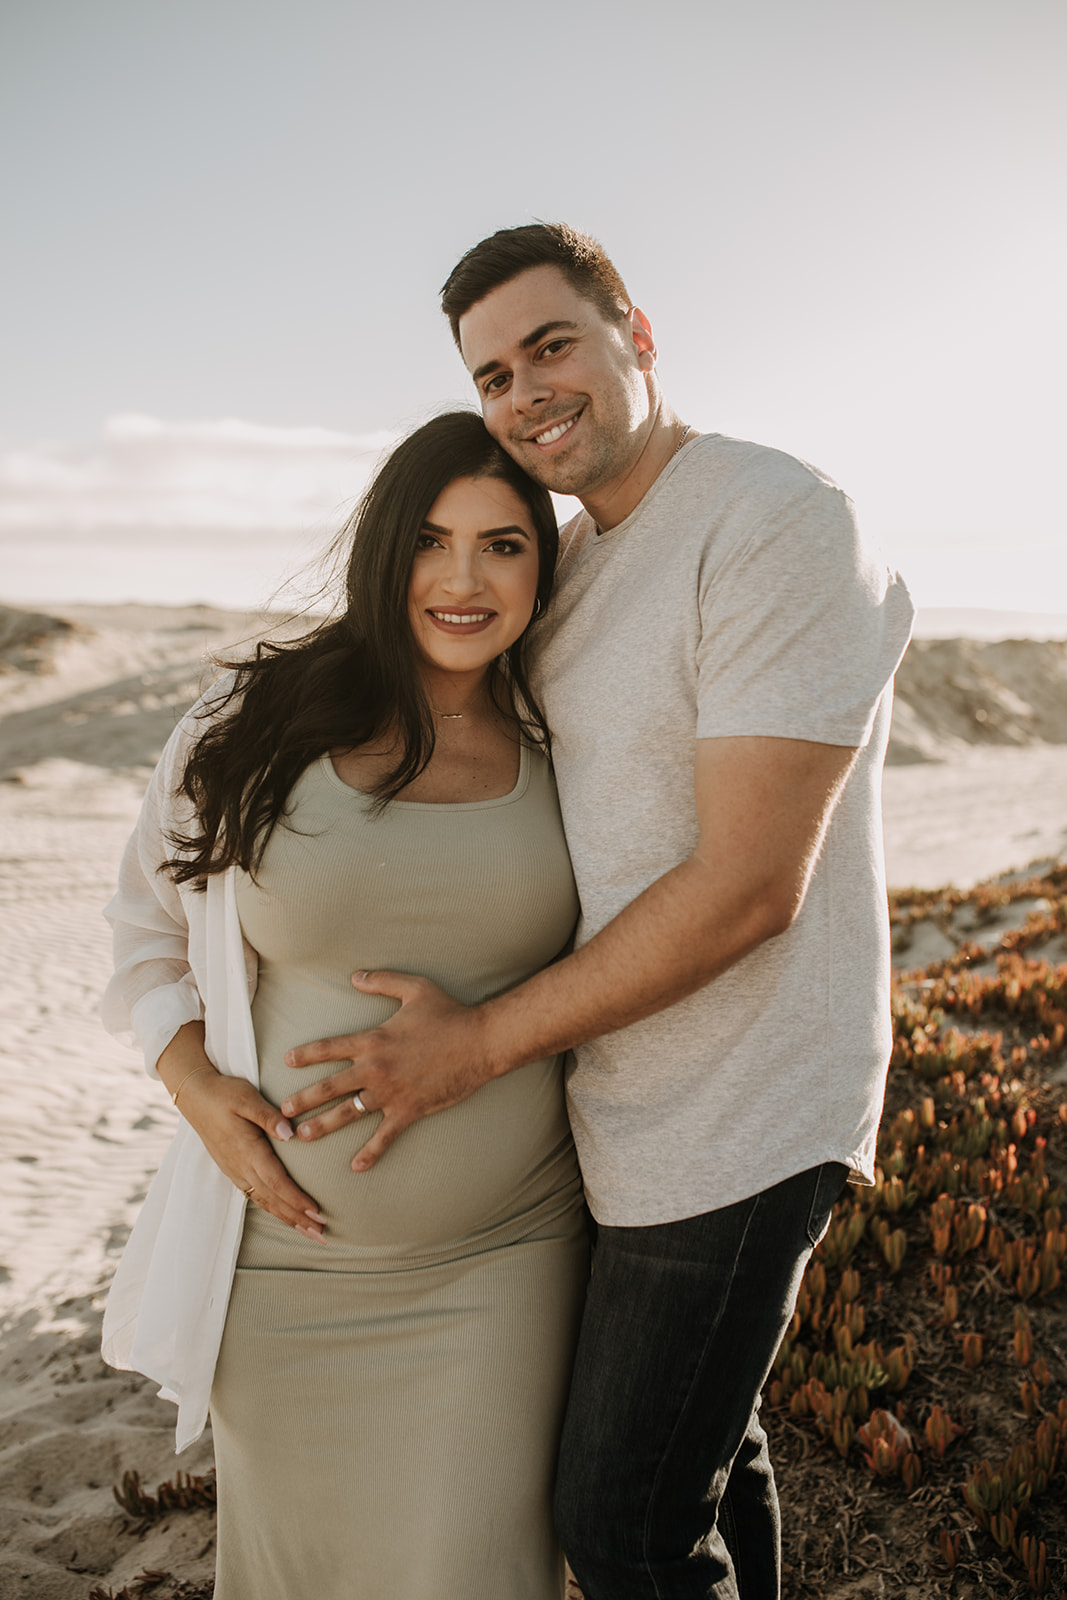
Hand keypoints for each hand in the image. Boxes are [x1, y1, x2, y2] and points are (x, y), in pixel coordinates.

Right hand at [178, 1068, 327, 1241]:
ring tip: (309, 1232)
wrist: (195, 1096)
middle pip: (273, 1199)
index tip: (318, 1213)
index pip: (276, 1182)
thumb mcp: (247, 1097)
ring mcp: (235, 1170)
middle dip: (298, 1219)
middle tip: (322, 1235)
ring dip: (287, 1218)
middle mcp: (241, 1166)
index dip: (297, 1200)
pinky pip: (255, 1196)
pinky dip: (273, 1209)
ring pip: (264, 1202)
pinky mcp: (233, 1170)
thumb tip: (290, 1133)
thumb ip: (268, 1116)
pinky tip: (285, 1216)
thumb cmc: (224, 1093)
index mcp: (247, 1150)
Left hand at [281, 971, 493, 1170]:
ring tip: (301, 1136)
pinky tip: (355, 1166)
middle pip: (329, 1087)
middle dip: (303, 1099)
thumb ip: (382, 980)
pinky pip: (384, 1137)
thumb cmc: (449, 1014)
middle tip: (282, 1110)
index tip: (287, 1061)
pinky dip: (370, 1153)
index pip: (329, 1048)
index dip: (306, 1054)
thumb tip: (355, 976)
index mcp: (373, 1039)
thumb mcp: (415, 988)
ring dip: (322, 1126)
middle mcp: (375, 1068)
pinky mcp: (409, 1111)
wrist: (480, 1042)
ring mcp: (391, 1093)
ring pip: (348, 1113)